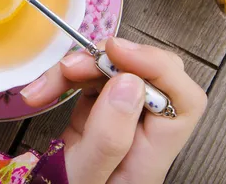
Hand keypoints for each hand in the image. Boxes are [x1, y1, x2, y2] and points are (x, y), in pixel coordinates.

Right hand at [20, 37, 206, 182]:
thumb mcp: (83, 177)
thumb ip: (109, 136)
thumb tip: (128, 80)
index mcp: (152, 156)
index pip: (184, 101)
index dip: (158, 68)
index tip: (118, 54)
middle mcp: (143, 133)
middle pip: (151, 76)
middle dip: (109, 61)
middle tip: (72, 67)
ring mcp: (121, 119)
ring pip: (116, 71)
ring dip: (78, 68)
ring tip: (44, 87)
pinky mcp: (99, 110)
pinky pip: (91, 78)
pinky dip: (65, 78)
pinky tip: (41, 91)